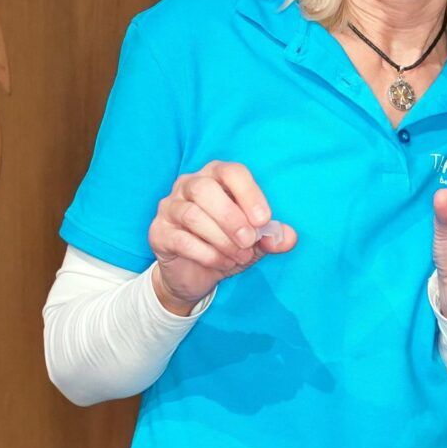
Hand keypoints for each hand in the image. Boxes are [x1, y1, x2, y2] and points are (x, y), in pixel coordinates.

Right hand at [146, 161, 295, 311]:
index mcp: (215, 177)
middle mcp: (188, 185)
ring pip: (192, 214)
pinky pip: (181, 239)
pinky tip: (222, 263)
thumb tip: (288, 237)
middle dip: (232, 217)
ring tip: (239, 257)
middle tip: (249, 242)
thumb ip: (272, 237)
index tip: (263, 220)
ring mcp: (169, 207)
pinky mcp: (158, 232)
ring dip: (221, 239)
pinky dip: (207, 254)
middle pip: (205, 189)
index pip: (231, 172)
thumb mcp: (255, 243)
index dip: (249, 194)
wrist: (195, 275)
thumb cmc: (227, 246)